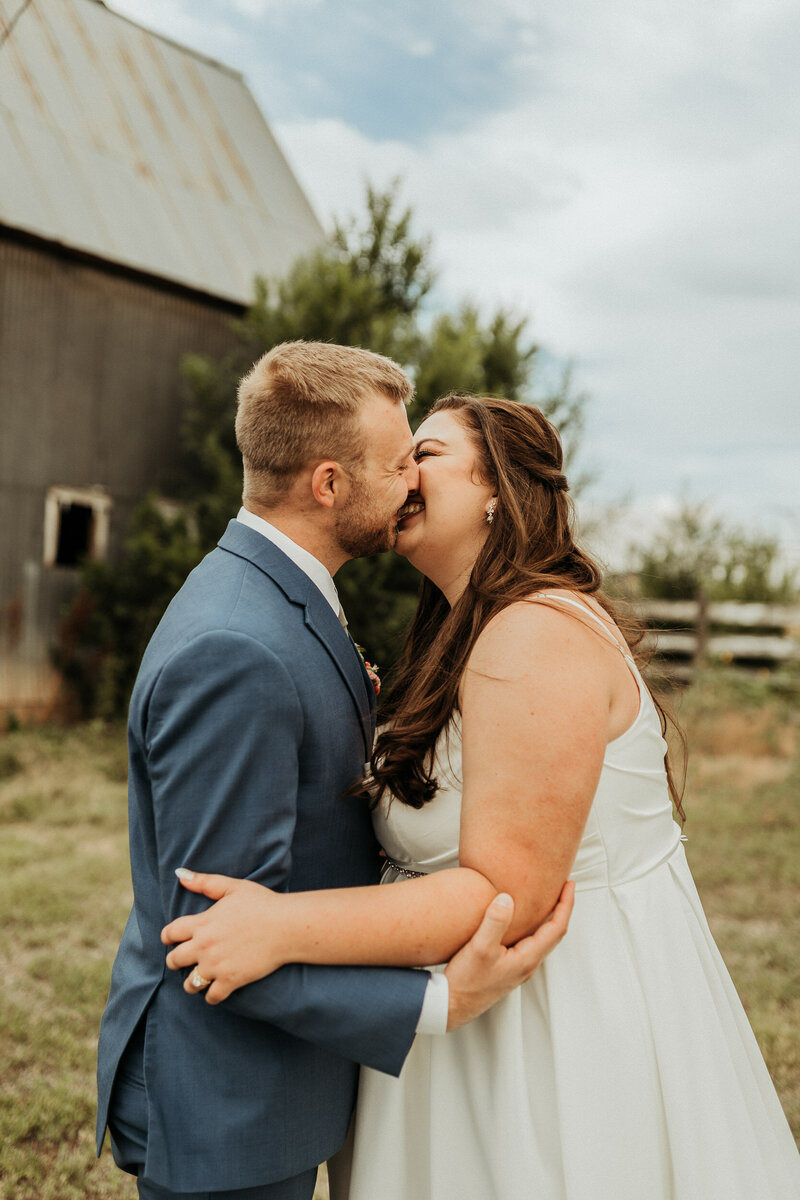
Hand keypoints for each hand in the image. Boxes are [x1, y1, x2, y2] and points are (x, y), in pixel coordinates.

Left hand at [161, 870, 288, 1004]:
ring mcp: (216, 966)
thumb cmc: (262, 903)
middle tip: (181, 960)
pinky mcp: (231, 981)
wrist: (286, 926)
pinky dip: (211, 996)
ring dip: (191, 982)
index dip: (167, 937)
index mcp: (202, 923)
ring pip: (190, 983)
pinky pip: (211, 997)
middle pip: (174, 960)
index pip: (170, 933)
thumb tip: (180, 874)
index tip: (170, 940)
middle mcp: (204, 946)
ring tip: (197, 979)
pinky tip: (216, 990)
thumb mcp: (233, 887)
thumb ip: (204, 882)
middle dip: (174, 961)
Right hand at [444, 881, 573, 1030]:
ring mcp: (519, 967)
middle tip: (563, 888)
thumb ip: (495, 922)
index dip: (565, 904)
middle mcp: (528, 964)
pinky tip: (521, 920)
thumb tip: (507, 898)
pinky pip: (529, 942)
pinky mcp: (508, 967)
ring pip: (542, 938)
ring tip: (547, 899)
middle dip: (561, 908)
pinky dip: (533, 926)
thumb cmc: (467, 982)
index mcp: (527, 959)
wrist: (453, 1005)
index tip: (569, 885)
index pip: (556, 928)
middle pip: (554, 933)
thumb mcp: (479, 948)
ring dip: (549, 918)